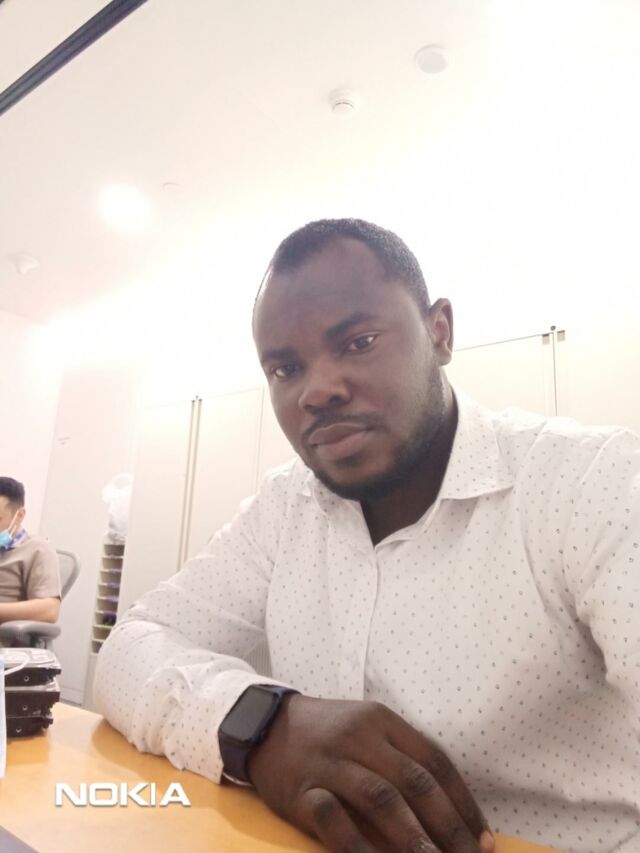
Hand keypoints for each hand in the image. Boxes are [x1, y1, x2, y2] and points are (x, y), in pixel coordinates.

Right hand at [248, 695, 493, 852]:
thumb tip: (451, 810)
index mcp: (382, 721)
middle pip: (414, 782)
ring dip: (412, 837)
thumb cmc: (328, 734)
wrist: (265, 725)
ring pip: (380, 798)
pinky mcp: (302, 790)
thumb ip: (403, 760)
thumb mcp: (367, 730)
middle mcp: (359, 738)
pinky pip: (333, 819)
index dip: (463, 802)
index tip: (483, 839)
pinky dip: (358, 847)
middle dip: (448, 826)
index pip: (434, 761)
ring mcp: (330, 763)